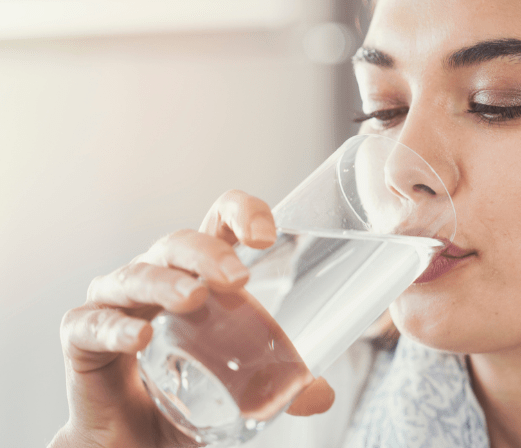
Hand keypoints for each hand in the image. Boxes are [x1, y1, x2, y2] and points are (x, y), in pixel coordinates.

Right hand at [51, 190, 334, 447]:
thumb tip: (320, 395)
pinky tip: (141, 337)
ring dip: (166, 282)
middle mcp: (157, 278)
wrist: (138, 445)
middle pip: (178, 244)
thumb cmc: (190, 400)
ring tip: (193, 298)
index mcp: (199, 276)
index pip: (218, 224)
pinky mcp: (82, 338)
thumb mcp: (244, 392)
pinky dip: (116, 327)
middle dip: (207, 253)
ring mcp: (117, 304)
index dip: (241, 213)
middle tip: (237, 278)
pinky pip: (92, 324)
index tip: (266, 233)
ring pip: (136, 276)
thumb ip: (281, 387)